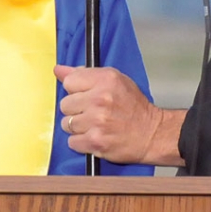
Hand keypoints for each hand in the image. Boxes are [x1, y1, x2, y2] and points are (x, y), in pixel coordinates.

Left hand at [55, 65, 185, 166]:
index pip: (69, 81)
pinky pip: (72, 141)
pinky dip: (81, 142)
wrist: (152, 134)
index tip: (86, 95)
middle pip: (65, 104)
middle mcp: (101, 99)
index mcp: (106, 79)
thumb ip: (85, 73)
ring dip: (78, 127)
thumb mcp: (114, 80)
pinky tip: (95, 136)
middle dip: (76, 109)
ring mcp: (97, 121)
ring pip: (66, 124)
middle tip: (92, 112)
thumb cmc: (134, 107)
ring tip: (94, 125)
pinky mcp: (95, 141)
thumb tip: (58, 70)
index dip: (76, 90)